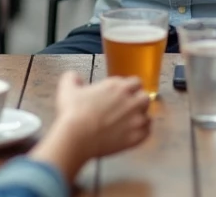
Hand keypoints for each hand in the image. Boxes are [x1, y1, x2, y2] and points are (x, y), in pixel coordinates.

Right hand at [29, 73, 151, 179]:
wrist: (76, 137)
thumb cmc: (73, 113)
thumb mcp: (68, 88)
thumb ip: (72, 78)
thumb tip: (75, 77)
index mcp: (118, 86)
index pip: (135, 82)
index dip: (129, 89)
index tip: (121, 95)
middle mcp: (131, 100)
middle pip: (144, 97)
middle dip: (137, 101)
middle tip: (126, 109)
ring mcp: (136, 119)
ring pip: (148, 115)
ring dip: (140, 117)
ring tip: (128, 123)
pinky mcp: (136, 137)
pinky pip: (147, 132)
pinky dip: (142, 133)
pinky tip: (132, 133)